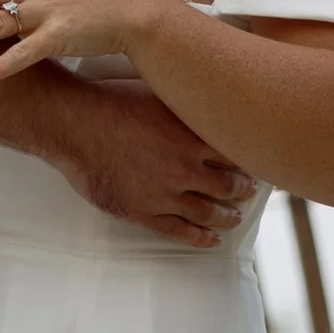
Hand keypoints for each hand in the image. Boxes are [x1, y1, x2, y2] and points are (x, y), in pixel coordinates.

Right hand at [42, 78, 257, 247]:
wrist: (74, 125)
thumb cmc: (111, 102)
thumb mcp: (158, 93)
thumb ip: (185, 104)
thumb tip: (206, 97)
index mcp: (191, 136)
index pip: (235, 154)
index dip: (250, 160)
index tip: (259, 162)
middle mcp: (185, 167)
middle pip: (228, 186)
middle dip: (243, 190)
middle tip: (251, 192)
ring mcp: (164, 193)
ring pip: (208, 212)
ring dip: (226, 216)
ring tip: (234, 217)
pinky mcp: (143, 212)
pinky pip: (179, 231)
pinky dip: (199, 237)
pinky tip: (210, 239)